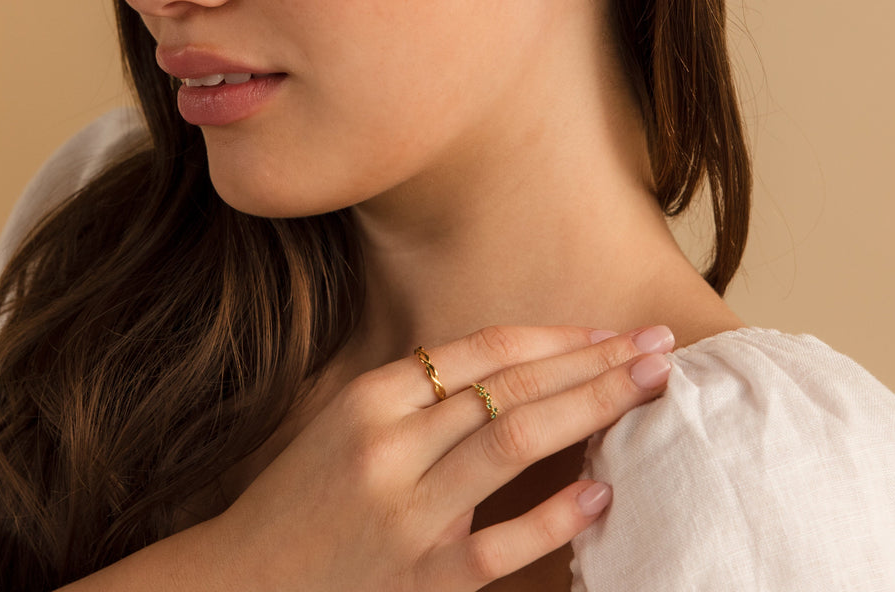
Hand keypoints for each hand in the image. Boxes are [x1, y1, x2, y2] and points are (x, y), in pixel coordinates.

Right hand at [215, 324, 673, 590]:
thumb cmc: (299, 498)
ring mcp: (408, 514)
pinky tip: (603, 493)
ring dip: (591, 408)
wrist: (237, 586)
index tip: (608, 329)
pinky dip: (556, 516)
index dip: (555, 335)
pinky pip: (502, 544)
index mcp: (370, 397)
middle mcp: (390, 445)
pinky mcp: (422, 582)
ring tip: (648, 388)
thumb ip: (418, 394)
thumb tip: (515, 368)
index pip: (483, 349)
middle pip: (510, 385)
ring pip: (513, 442)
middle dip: (594, 360)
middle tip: (657, 344)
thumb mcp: (344, 422)